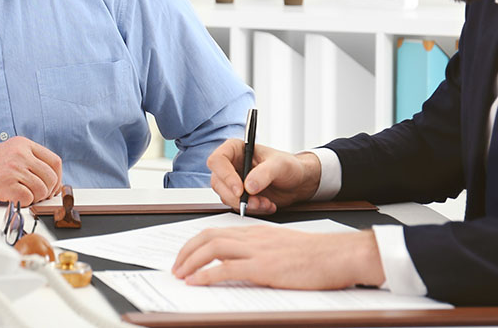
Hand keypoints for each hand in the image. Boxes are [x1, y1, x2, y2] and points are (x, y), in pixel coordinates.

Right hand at [0, 136, 61, 205]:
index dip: (57, 178)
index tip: (52, 188)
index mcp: (23, 144)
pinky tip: (11, 198)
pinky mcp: (5, 183)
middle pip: (51, 177)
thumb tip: (50, 181)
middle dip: (47, 192)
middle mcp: (20, 153)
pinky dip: (23, 203)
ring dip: (34, 199)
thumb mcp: (8, 154)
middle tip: (35, 196)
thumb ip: (28, 162)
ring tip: (20, 196)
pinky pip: (28, 199)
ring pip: (42, 190)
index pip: (54, 161)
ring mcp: (13, 167)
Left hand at [172, 225, 384, 289]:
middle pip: (208, 237)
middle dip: (186, 252)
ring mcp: (257, 251)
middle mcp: (253, 237)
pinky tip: (196, 282)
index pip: (216, 231)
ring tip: (180, 274)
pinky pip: (227, 268)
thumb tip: (243, 264)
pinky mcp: (264, 268)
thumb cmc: (318, 256)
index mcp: (256, 232)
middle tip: (175, 267)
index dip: (196, 243)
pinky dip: (207, 275)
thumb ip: (262, 251)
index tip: (186, 255)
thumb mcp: (283, 248)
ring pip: (213, 249)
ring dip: (191, 262)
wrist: (339, 255)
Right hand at [208, 139, 321, 213]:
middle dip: (237, 196)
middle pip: (218, 182)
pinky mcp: (239, 196)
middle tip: (255, 202)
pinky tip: (267, 205)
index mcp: (235, 149)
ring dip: (246, 204)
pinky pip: (237, 206)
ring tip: (266, 203)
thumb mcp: (280, 165)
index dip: (225, 176)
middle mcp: (231, 165)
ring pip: (226, 196)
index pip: (217, 160)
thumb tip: (248, 186)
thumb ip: (264, 173)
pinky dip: (252, 209)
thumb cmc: (290, 166)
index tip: (240, 190)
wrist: (299, 183)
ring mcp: (233, 181)